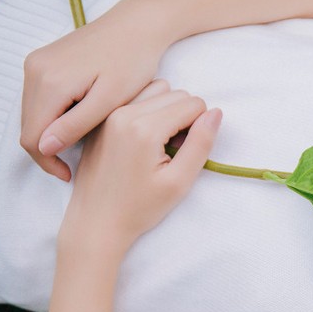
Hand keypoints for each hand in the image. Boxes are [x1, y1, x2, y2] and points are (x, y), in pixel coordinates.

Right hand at [21, 0, 173, 180]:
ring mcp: (36, 63)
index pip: (32, 137)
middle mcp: (34, 70)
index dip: (47, 162)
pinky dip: (54, 117)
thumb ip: (76, 124)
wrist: (136, 26)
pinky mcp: (44, 62)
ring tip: (81, 147)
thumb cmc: (132, 61)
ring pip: (33, 114)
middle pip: (29, 126)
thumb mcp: (110, 99)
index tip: (69, 175)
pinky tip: (79, 125)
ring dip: (51, 134)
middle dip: (48, 150)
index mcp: (49, 81)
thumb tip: (45, 147)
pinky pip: (40, 99)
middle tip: (75, 167)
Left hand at [61, 80, 220, 258]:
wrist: (96, 222)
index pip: (193, 103)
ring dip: (166, 109)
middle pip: (175, 93)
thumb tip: (215, 113)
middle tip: (174, 149)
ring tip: (159, 142)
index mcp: (144, 128)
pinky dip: (147, 110)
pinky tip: (141, 140)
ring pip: (155, 89)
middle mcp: (123, 112)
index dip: (200, 126)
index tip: (185, 151)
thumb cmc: (140, 208)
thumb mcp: (179, 182)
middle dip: (184, 117)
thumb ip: (201, 143)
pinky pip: (134, 98)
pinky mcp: (100, 119)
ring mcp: (108, 113)